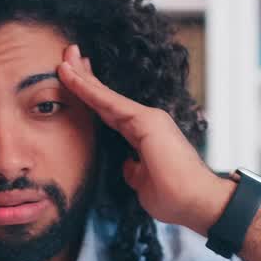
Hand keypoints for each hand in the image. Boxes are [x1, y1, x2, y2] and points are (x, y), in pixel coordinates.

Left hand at [57, 45, 232, 234]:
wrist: (197, 203)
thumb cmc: (176, 198)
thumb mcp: (144, 184)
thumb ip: (133, 170)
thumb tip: (127, 165)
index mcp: (144, 135)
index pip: (110, 112)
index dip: (92, 96)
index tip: (74, 80)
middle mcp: (147, 121)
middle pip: (106, 98)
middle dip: (86, 77)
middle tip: (67, 57)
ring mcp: (148, 118)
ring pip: (104, 96)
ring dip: (82, 78)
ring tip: (64, 60)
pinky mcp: (146, 121)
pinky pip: (108, 102)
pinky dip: (87, 88)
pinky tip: (71, 76)